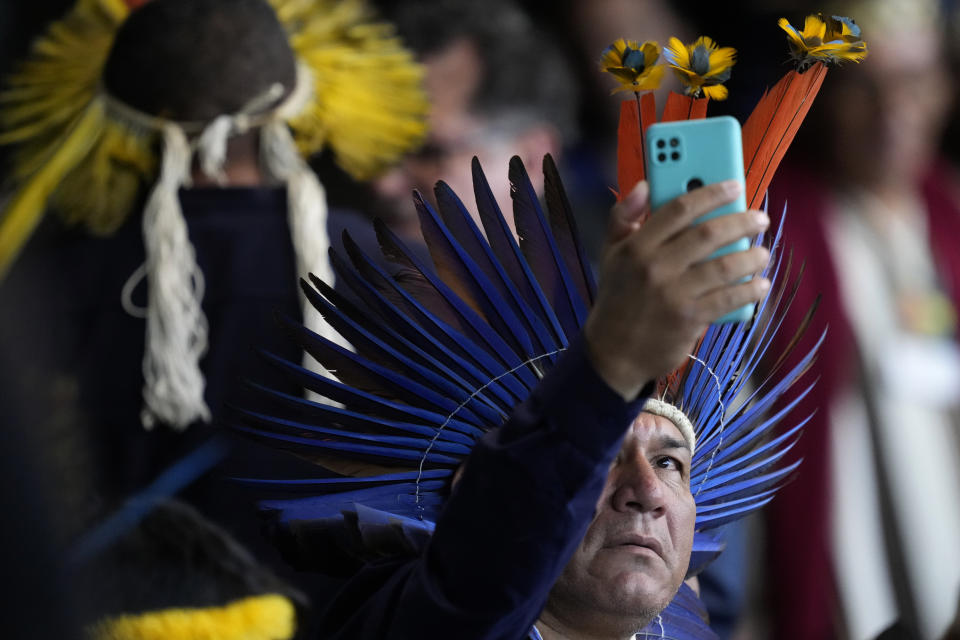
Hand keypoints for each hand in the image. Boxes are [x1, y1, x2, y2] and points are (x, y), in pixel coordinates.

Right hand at [584, 180, 770, 399]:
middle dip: (741, 222)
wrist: (614, 353)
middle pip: (708, 234)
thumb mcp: (610, 254)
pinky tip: (760, 284)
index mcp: (635, 246)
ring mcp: (674, 294)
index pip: (678, 209)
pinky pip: (729, 299)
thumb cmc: (618, 298)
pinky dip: (749, 290)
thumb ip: (623, 217)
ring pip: (724, 266)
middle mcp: (655, 267)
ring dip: (751, 257)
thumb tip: (644, 186)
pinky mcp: (689, 319)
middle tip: (760, 219)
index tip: (735, 186)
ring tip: (763, 254)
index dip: (710, 193)